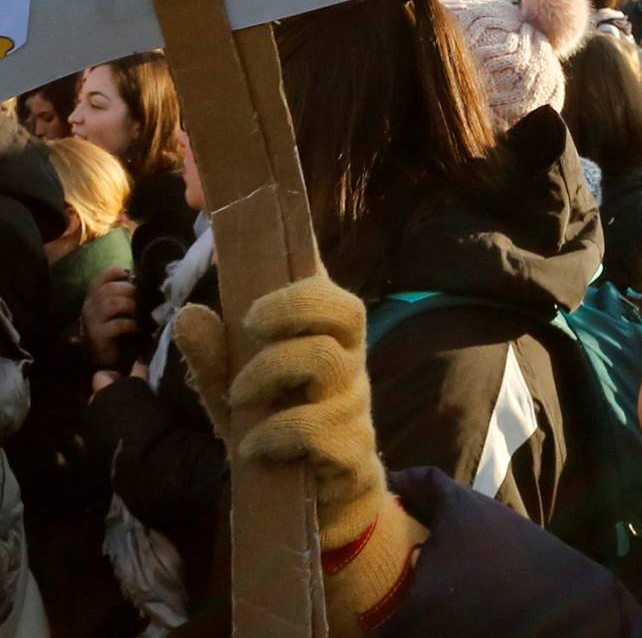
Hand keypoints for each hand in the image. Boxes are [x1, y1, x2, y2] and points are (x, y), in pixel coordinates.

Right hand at [81, 270, 138, 368]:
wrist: (99, 356)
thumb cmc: (110, 327)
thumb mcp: (113, 308)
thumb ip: (121, 293)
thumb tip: (140, 279)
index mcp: (93, 297)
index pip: (100, 279)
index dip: (113, 272)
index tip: (127, 273)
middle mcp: (89, 307)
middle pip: (109, 289)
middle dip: (129, 290)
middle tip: (141, 297)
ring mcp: (92, 322)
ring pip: (112, 303)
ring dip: (130, 305)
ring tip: (138, 312)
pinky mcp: (99, 336)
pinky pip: (117, 324)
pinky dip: (130, 323)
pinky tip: (136, 327)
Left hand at [174, 276, 427, 630]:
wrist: (320, 509)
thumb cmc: (280, 432)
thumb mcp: (236, 395)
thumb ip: (213, 359)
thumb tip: (187, 314)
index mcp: (322, 332)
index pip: (320, 276)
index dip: (300, 248)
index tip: (266, 232)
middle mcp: (348, 356)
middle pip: (344, 307)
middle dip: (292, 308)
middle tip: (250, 324)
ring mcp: (354, 400)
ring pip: (328, 361)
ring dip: (273, 373)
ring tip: (238, 398)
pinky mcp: (351, 446)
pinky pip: (318, 428)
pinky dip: (276, 434)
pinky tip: (253, 448)